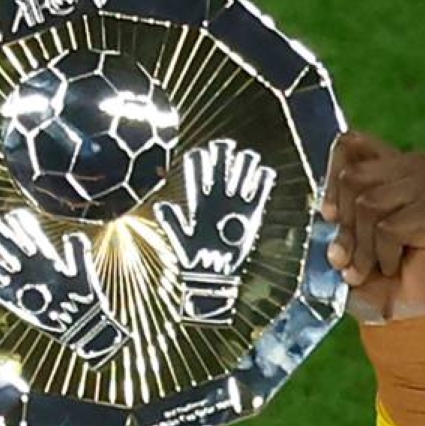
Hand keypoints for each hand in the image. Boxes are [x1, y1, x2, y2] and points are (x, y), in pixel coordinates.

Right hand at [0, 208, 128, 365]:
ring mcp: (24, 287)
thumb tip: (73, 235)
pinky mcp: (17, 303)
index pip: (30, 238)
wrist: (82, 324)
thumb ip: (79, 253)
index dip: (20, 226)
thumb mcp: (84, 274)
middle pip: (11, 250)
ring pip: (0, 270)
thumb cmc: (86, 299)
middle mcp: (32, 271)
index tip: (9, 214)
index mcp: (48, 261)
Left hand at [153, 138, 276, 323]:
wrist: (215, 277)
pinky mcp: (252, 214)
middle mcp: (217, 199)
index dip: (200, 159)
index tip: (202, 154)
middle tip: (226, 148)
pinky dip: (263, 179)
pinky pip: (261, 189)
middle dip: (223, 154)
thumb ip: (172, 223)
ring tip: (246, 163)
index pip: (198, 171)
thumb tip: (161, 204)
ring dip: (245, 164)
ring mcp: (235, 205)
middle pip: (221, 165)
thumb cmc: (195, 261)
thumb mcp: (182, 241)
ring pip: (242, 172)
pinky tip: (263, 175)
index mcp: (199, 201)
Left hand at [319, 131, 424, 321]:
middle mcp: (414, 165)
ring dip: (362, 247)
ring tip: (373, 264)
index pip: (349, 144)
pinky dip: (383, 256)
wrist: (402, 310)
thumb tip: (327, 208)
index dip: (332, 181)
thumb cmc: (371, 271)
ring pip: (368, 204)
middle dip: (346, 225)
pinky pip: (388, 229)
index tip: (330, 216)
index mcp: (388, 163)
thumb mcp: (344, 234)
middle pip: (353, 177)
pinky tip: (395, 265)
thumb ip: (336, 208)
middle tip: (354, 253)